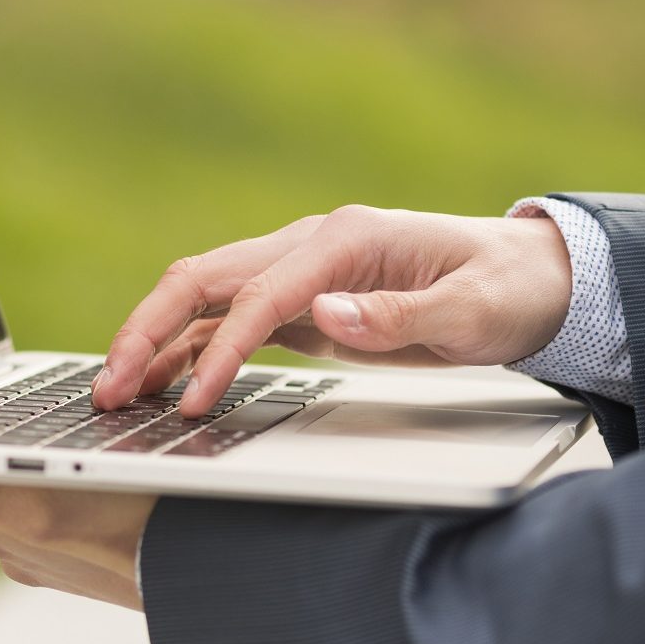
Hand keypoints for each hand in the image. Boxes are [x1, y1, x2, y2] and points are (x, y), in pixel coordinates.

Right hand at [93, 205, 571, 415]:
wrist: (534, 276)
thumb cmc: (507, 290)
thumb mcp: (472, 310)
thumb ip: (401, 314)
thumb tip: (328, 316)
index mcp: (345, 241)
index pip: (260, 296)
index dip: (221, 350)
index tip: (195, 403)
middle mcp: (310, 247)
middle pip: (203, 280)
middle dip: (148, 331)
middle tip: (110, 388)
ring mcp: (302, 272)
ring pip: (204, 298)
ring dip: (155, 341)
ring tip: (115, 393)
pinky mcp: (304, 302)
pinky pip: (229, 320)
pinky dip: (189, 349)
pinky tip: (161, 385)